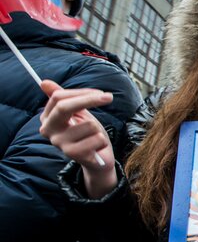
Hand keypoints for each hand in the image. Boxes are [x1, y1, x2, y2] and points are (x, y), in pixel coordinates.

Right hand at [38, 80, 116, 197]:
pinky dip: (102, 141)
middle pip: (64, 107)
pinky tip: (96, 147)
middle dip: (90, 100)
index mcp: (47, 117)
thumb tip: (44, 82)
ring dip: (98, 130)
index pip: (58, 97)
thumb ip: (63, 98)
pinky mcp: (72, 154)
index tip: (100, 93)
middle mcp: (48, 130)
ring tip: (93, 137)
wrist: (96, 159)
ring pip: (88, 125)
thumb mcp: (77, 113)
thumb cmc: (87, 133)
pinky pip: (97, 138)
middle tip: (109, 97)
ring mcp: (59, 143)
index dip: (81, 93)